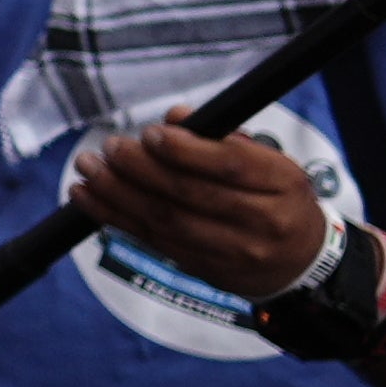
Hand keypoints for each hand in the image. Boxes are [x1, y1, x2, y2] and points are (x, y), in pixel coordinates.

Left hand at [69, 122, 336, 300]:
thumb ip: (224, 138)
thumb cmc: (276, 197)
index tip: (150, 134)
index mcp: (282, 184)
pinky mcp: (205, 269)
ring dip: (117, 192)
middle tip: (109, 147)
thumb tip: (175, 116)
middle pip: (191, 194)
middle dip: (140, 169)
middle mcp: (262, 221)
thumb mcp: (269, 162)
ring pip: (166, 221)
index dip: (186, 149)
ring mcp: (234, 251)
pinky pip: (153, 242)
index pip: (233, 165)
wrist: (299, 262)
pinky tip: (86, 196)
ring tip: (88, 167)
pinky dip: (114, 216)